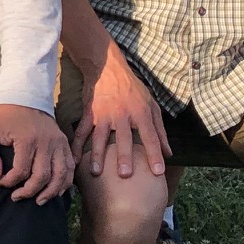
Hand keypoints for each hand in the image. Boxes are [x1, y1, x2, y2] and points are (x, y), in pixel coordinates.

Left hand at [0, 104, 74, 203]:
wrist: (26, 98)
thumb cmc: (5, 118)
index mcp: (27, 139)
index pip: (21, 171)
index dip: (9, 182)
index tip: (0, 182)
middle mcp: (46, 143)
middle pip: (42, 176)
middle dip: (29, 191)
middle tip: (17, 197)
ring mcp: (58, 144)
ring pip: (61, 175)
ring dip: (51, 192)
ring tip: (39, 201)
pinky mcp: (65, 144)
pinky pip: (70, 168)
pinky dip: (65, 183)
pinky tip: (56, 191)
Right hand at [74, 51, 171, 179]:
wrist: (107, 68)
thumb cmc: (132, 89)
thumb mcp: (151, 105)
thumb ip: (160, 130)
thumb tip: (168, 153)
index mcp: (141, 112)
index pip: (150, 136)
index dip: (155, 154)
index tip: (158, 172)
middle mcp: (122, 114)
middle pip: (124, 138)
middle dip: (124, 156)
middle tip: (125, 175)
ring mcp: (103, 114)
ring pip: (99, 137)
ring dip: (97, 155)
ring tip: (96, 172)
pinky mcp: (89, 113)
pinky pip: (82, 132)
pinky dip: (77, 146)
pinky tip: (75, 160)